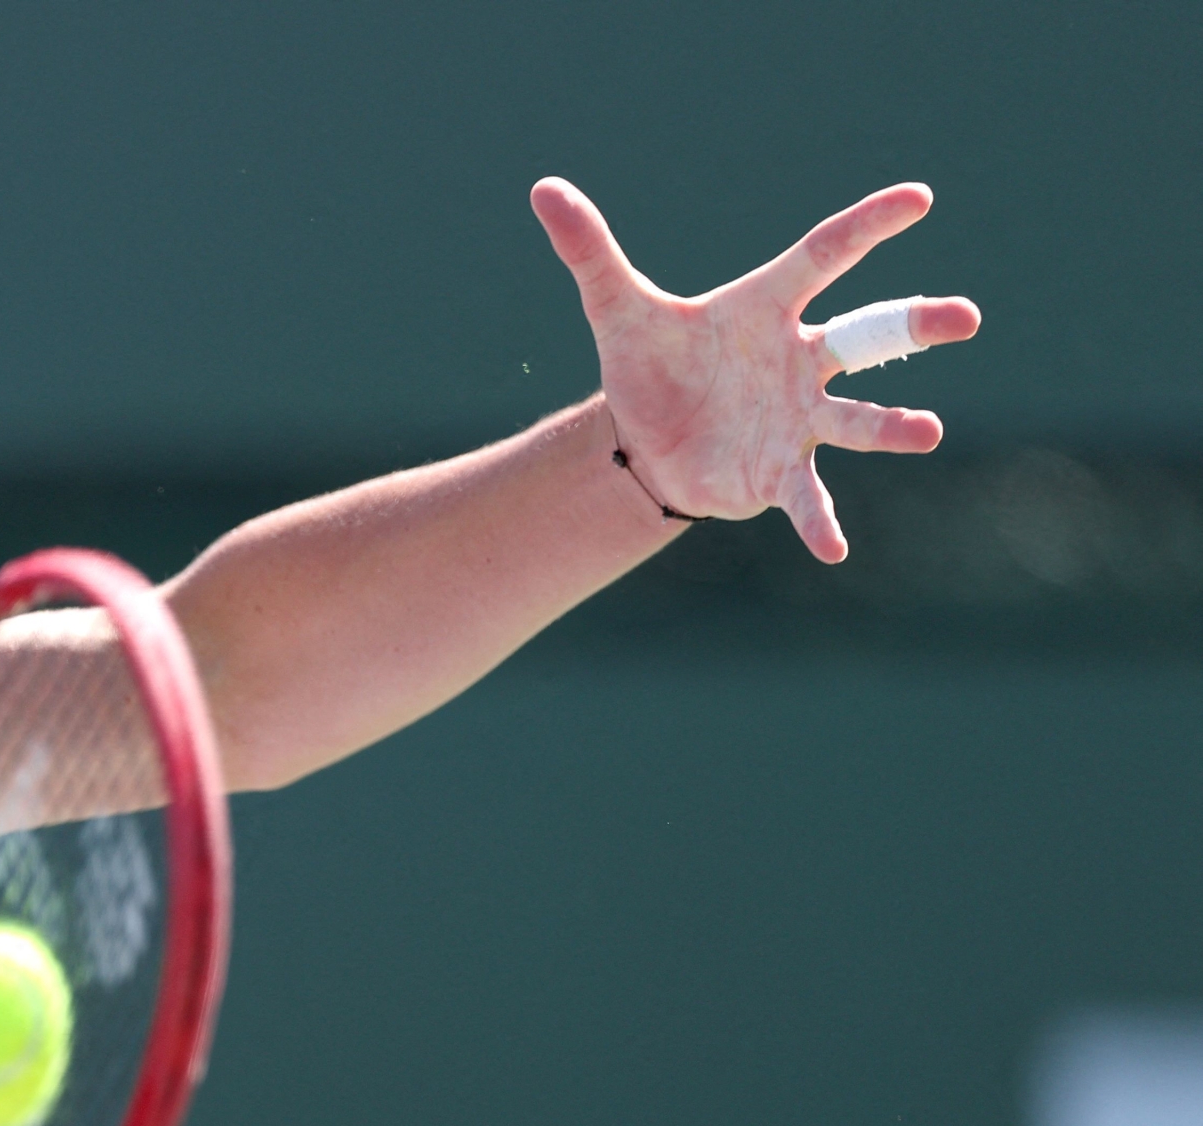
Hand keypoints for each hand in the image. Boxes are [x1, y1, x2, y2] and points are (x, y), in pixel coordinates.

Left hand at [531, 177, 982, 562]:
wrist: (645, 440)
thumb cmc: (650, 365)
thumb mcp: (615, 309)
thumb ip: (589, 251)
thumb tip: (543, 190)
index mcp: (770, 308)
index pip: (826, 254)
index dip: (868, 225)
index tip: (918, 197)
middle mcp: (801, 360)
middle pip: (869, 335)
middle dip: (916, 326)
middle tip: (967, 318)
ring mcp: (799, 418)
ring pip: (857, 419)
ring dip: (891, 427)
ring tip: (927, 430)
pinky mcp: (779, 472)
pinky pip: (808, 499)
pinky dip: (819, 523)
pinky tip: (834, 551)